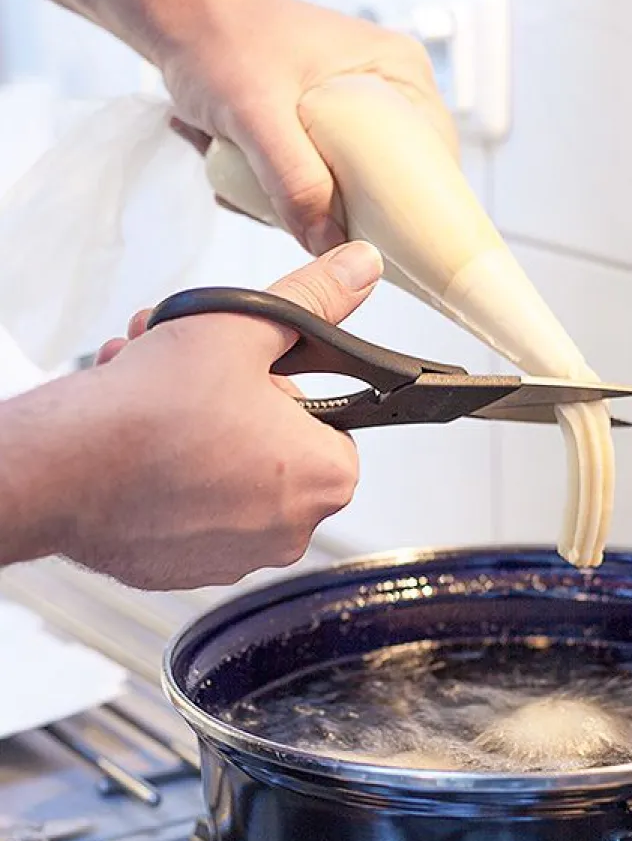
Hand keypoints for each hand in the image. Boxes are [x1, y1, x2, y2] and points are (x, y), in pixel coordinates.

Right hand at [0, 241, 382, 589]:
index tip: (248, 376)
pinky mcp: (185, 571)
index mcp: (326, 479)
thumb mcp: (243, 327)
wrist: (64, 469)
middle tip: (191, 377)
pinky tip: (138, 447)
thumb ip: (313, 300)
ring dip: (198, 436)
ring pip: (227, 479)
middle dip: (235, 407)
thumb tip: (358, 270)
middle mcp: (291, 533)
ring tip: (153, 402)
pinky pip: (189, 515)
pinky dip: (170, 481)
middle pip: (275, 450)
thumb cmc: (154, 409)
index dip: (288, 392)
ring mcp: (236, 559)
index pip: (334, 425)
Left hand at [158, 0, 456, 253]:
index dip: (415, 215)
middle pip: (392, 186)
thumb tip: (330, 244)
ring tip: (255, 173)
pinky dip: (288, 193)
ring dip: (305, 203)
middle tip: (293, 209)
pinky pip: (324, 184)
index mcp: (399, 73)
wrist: (174, 19)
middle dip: (344, 212)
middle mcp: (389, 93)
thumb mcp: (258, 116)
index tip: (385, 251)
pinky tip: (250, 175)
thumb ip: (294, 182)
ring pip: (353, 192)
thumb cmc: (218, 39)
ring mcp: (358, 113)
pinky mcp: (326, 131)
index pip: (434, 163)